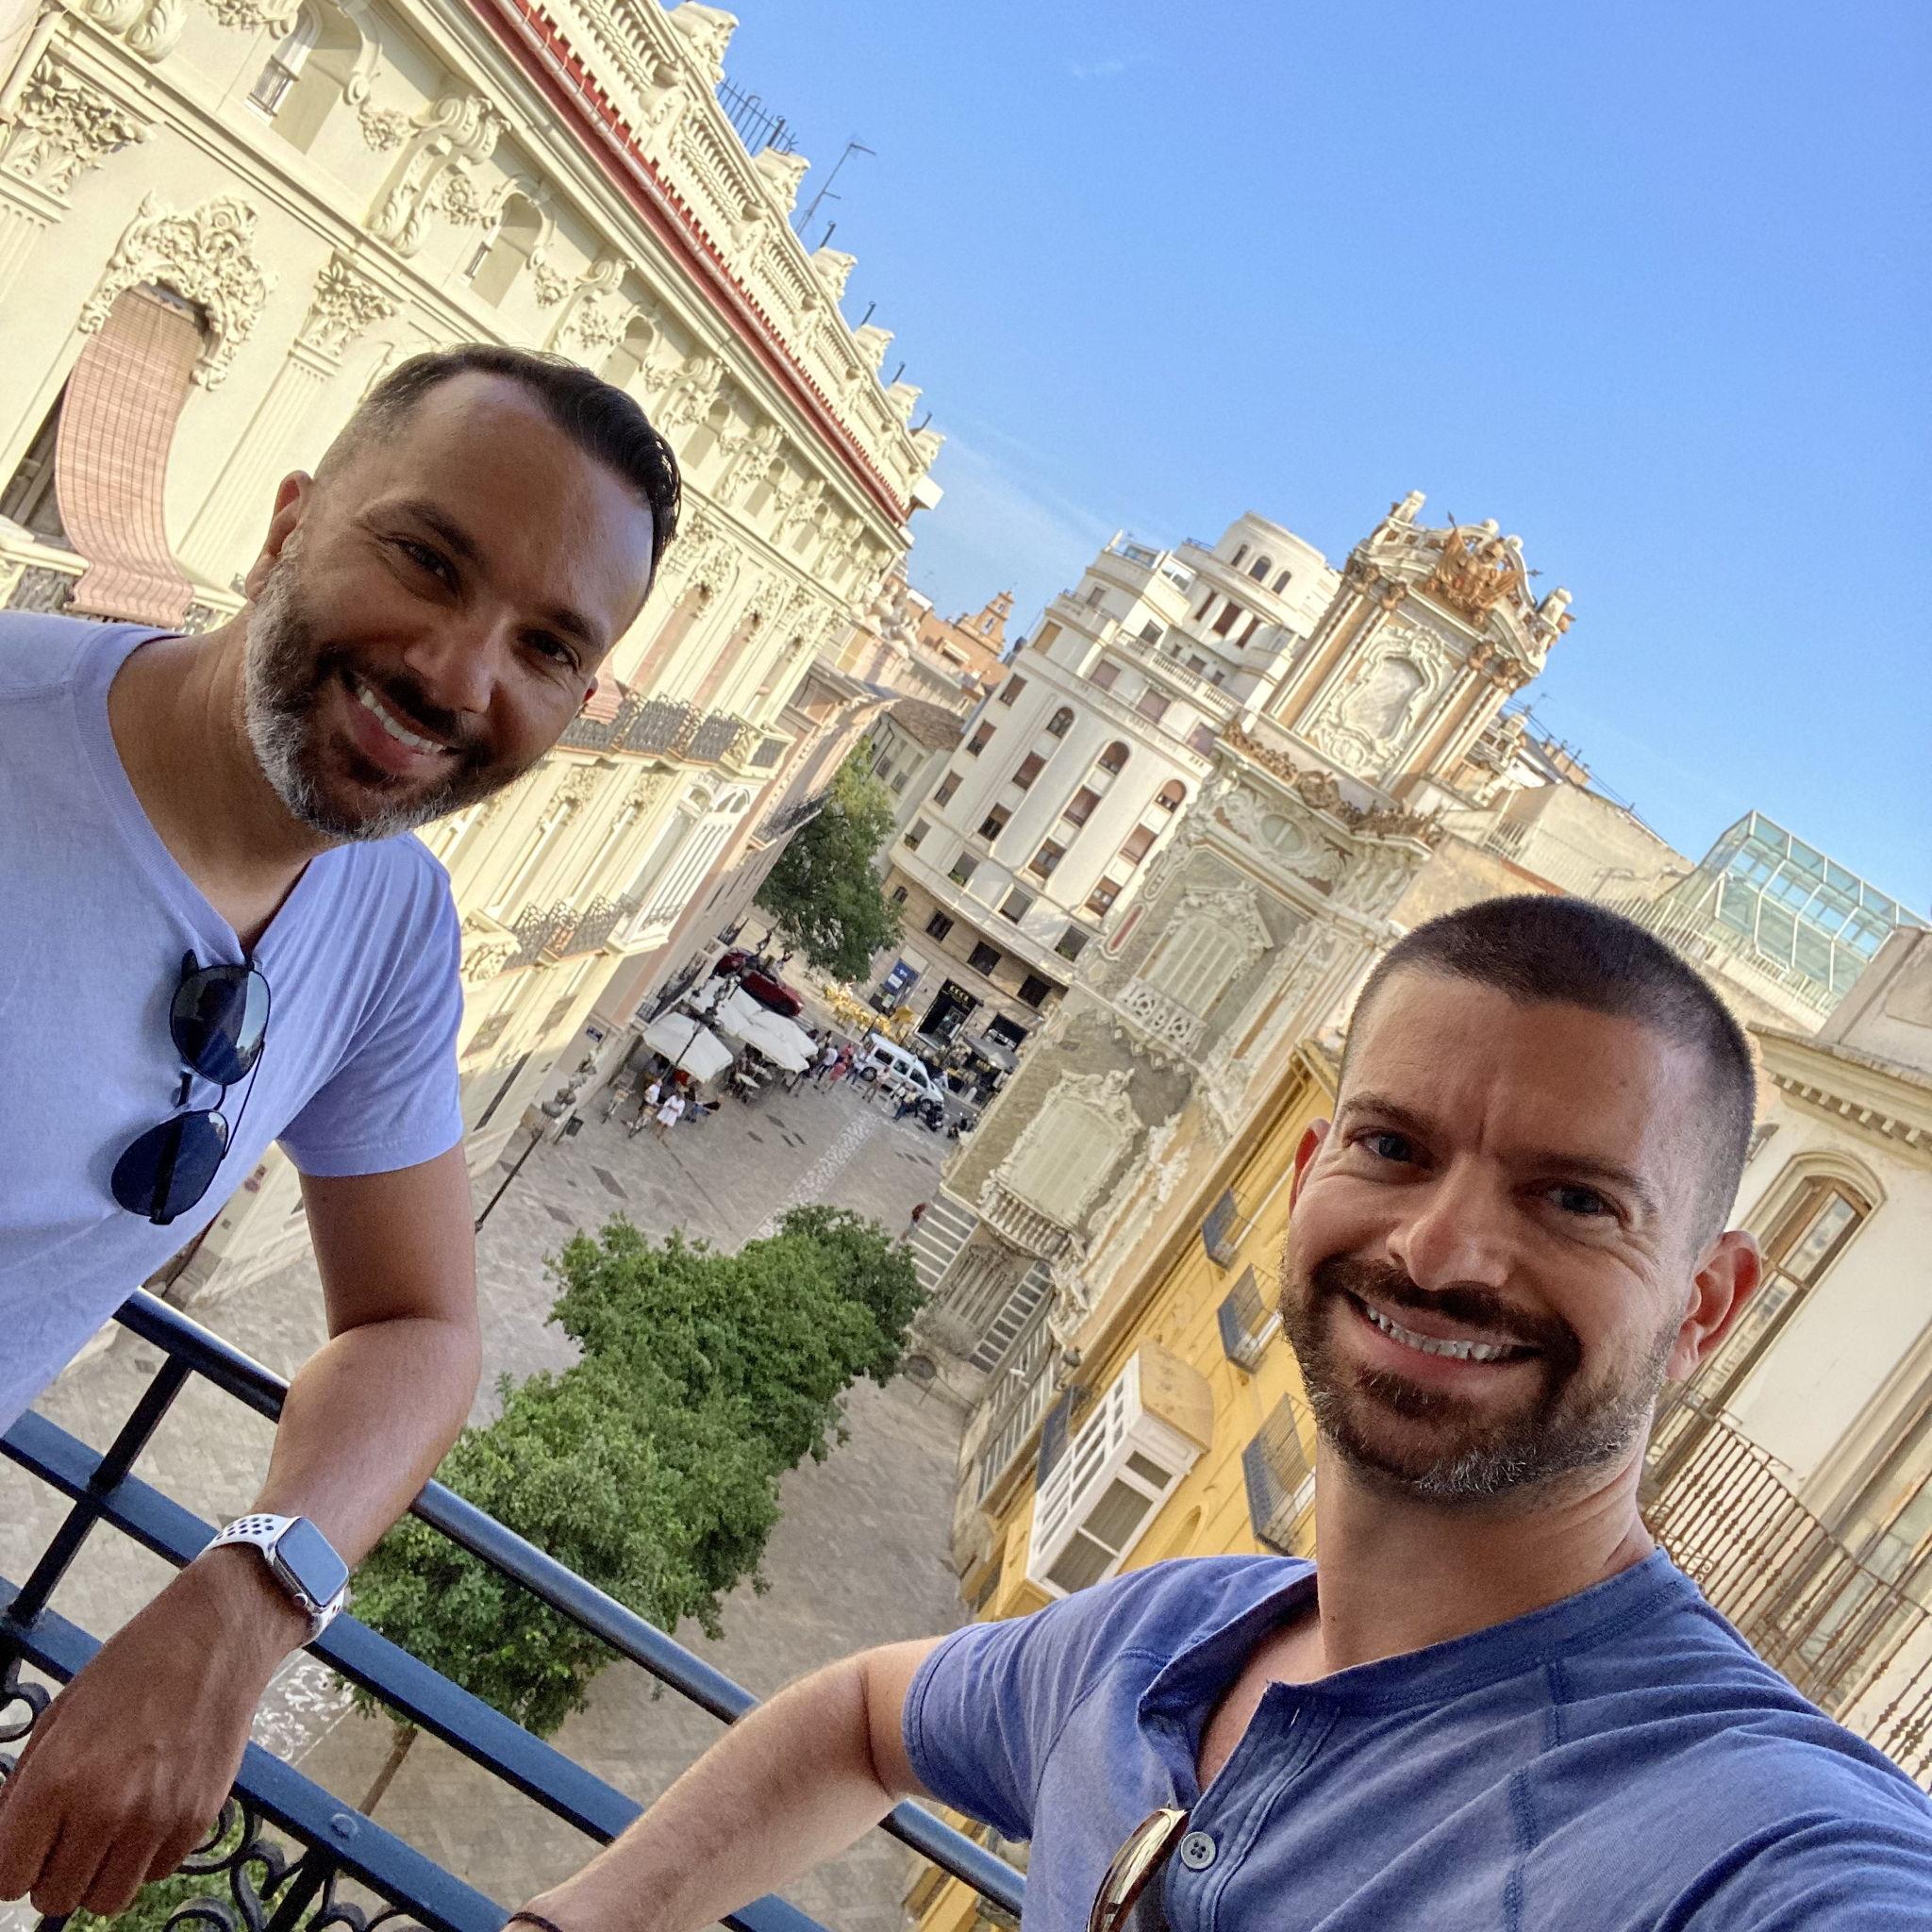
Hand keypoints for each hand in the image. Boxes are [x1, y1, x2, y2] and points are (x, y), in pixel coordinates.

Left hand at [0, 1549, 304, 1915]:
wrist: (216, 1637)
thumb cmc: (132, 1666)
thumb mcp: (59, 1716)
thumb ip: (24, 1787)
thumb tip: (6, 1841)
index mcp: (59, 1779)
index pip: (8, 1878)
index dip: (11, 1864)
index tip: (25, 1846)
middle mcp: (107, 1809)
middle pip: (54, 1898)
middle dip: (52, 1872)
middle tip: (68, 1833)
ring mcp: (158, 1819)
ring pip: (105, 1900)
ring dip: (98, 1875)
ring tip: (108, 1832)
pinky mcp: (198, 1820)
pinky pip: (154, 1874)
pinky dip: (145, 1856)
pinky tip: (149, 1811)